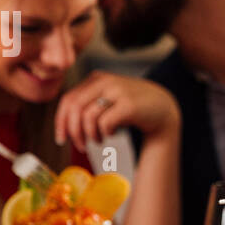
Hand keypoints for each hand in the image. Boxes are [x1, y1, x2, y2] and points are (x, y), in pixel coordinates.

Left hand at [55, 71, 179, 149]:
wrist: (163, 107)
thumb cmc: (132, 107)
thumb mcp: (108, 98)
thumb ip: (89, 103)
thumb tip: (64, 124)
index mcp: (96, 78)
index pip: (68, 99)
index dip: (60, 121)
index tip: (61, 139)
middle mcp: (105, 81)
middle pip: (75, 108)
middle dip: (74, 131)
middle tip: (80, 146)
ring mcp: (118, 91)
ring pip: (88, 117)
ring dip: (91, 135)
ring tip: (99, 140)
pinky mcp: (128, 104)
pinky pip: (105, 123)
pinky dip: (106, 133)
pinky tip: (113, 133)